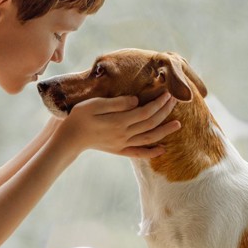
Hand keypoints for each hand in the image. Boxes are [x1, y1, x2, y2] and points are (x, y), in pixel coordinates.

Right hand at [53, 92, 180, 158]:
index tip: (168, 93)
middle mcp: (124, 134)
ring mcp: (122, 144)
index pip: (146, 111)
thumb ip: (116, 103)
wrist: (69, 139)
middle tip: (175, 101)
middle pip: (150, 123)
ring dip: (164, 131)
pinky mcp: (119, 150)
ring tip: (178, 124)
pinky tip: (162, 150)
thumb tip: (136, 101)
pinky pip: (139, 153)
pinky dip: (152, 153)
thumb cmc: (79, 117)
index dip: (158, 103)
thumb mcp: (94, 104)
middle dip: (165, 111)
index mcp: (119, 121)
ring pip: (149, 138)